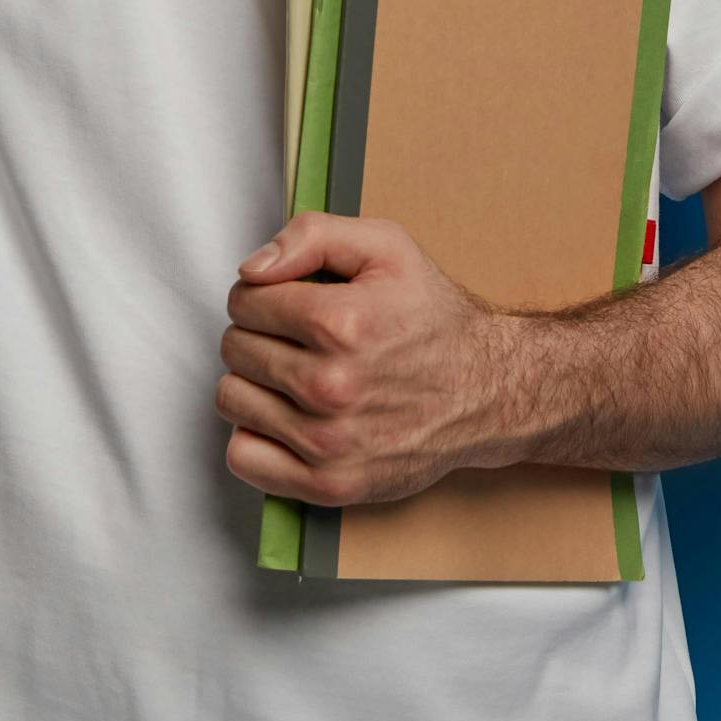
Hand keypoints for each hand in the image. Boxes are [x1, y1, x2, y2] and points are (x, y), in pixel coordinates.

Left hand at [215, 212, 567, 507]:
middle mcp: (331, 386)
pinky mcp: (328, 484)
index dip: (262, 294)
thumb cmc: (434, 320)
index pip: (245, 300)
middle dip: (259, 334)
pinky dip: (255, 434)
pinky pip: (243, 456)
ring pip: (232, 399)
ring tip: (295, 375)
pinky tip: (288, 416)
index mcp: (341, 323)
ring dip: (255, 382)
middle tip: (298, 338)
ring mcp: (328, 441)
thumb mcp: (388, 249)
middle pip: (235, 349)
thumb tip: (252, 270)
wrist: (488, 391)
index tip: (288, 302)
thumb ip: (313, 236)